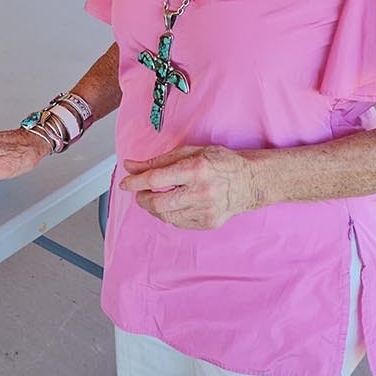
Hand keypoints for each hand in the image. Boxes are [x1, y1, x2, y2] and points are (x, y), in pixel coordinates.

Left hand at [119, 145, 256, 229]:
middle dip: (142, 199)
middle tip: (139, 193)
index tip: (125, 182)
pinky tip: (173, 205)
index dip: (135, 181)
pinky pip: (178, 223)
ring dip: (154, 208)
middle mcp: (201, 192)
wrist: (250, 182)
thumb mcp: (190, 152)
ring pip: (166, 216)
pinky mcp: (208, 223)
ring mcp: (206, 211)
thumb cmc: (221, 162)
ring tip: (155, 198)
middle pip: (158, 203)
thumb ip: (159, 160)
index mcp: (196, 169)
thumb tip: (131, 166)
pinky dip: (169, 214)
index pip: (155, 179)